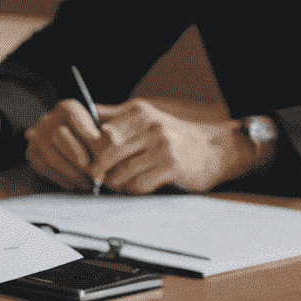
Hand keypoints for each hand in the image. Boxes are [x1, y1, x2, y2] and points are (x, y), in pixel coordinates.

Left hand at [25, 98, 253, 195]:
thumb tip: (88, 110)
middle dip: (99, 169)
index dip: (92, 150)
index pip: (103, 132)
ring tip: (116, 185)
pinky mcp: (172, 166)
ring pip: (122, 171)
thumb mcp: (147, 118)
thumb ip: (118, 115)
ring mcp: (163, 146)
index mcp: (140, 111)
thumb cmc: (173, 136)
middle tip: (96, 178)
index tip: (87, 161)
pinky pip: (139, 184)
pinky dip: (132, 190)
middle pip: (109, 152)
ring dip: (115, 183)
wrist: (212, 150)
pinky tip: (136, 188)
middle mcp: (151, 125)